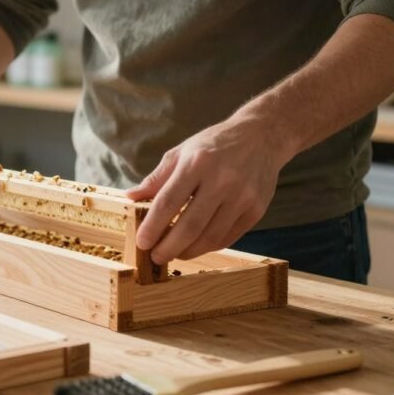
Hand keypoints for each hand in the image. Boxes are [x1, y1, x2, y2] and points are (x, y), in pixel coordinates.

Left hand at [127, 118, 292, 264]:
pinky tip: (196, 245)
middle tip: (155, 257)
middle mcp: (222, 180)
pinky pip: (227, 237)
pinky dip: (208, 246)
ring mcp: (242, 197)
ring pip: (210, 237)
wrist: (261, 137)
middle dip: (168, 248)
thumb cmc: (215, 144)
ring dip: (188, 251)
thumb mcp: (181, 152)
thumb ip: (157, 178)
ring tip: (174, 253)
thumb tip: (131, 197)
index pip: (168, 202)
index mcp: (197, 163)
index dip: (152, 227)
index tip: (142, 242)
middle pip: (190, 226)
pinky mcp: (256, 210)